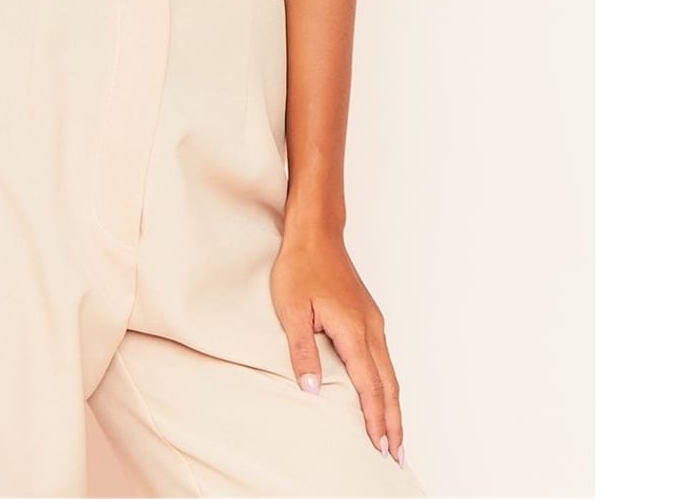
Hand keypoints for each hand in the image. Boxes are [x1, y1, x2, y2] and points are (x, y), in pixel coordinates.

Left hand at [269, 231, 406, 467]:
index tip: (380, 447)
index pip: (369, 385)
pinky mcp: (369, 315)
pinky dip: (388, 384)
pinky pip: (384, 358)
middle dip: (393, 422)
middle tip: (396, 455)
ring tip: (394, 435)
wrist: (315, 233)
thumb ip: (302, 352)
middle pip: (388, 385)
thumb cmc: (300, 267)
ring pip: (390, 372)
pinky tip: (382, 394)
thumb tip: (313, 390)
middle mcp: (370, 328)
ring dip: (393, 405)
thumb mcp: (291, 310)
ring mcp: (373, 321)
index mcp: (353, 330)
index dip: (375, 419)